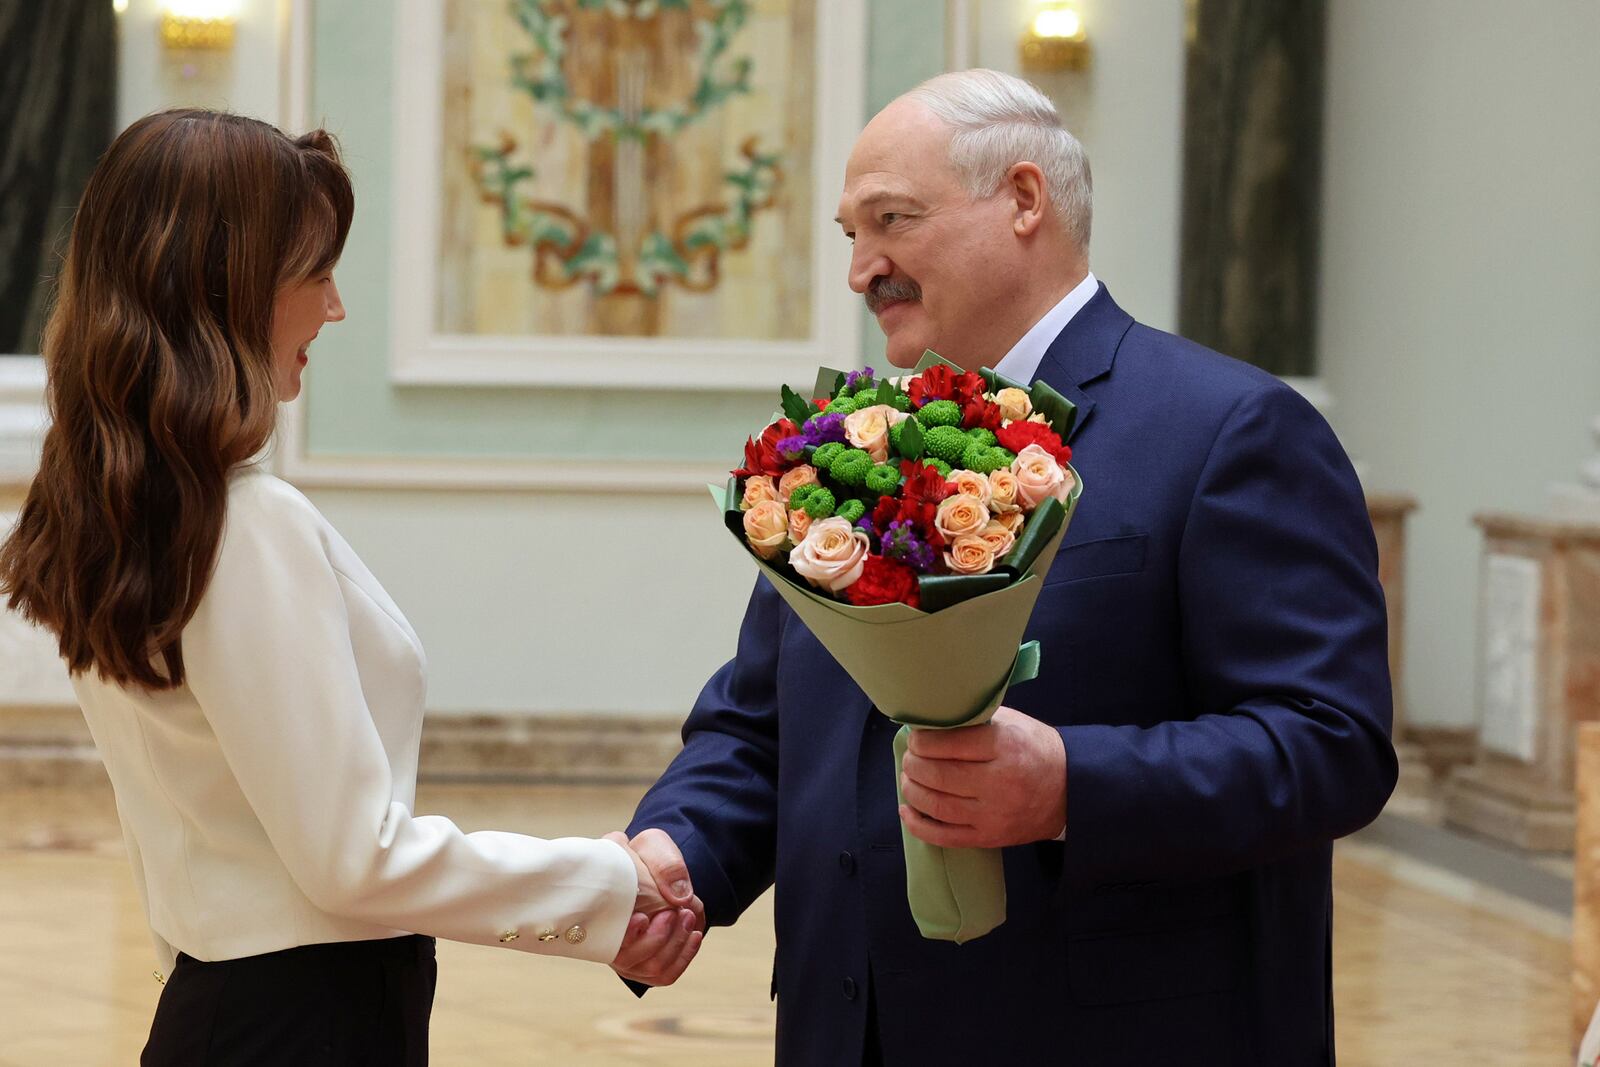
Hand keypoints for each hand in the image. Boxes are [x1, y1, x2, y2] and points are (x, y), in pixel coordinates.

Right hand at [606, 829, 704, 985]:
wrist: (656, 868)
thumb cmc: (647, 856)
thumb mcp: (654, 845)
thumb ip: (664, 863)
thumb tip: (679, 897)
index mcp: (598, 911)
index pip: (603, 939)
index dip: (624, 935)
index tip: (643, 918)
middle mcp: (607, 941)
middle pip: (629, 960)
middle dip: (659, 938)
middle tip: (677, 911)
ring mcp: (627, 956)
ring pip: (652, 969)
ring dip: (675, 945)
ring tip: (687, 915)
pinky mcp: (647, 964)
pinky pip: (666, 974)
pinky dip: (684, 956)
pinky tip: (693, 934)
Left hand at [898, 705, 1066, 848]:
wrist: (1071, 790)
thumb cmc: (1035, 749)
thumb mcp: (1013, 723)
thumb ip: (975, 719)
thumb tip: (931, 719)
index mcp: (1004, 747)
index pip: (949, 743)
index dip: (922, 741)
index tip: (915, 737)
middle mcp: (998, 782)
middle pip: (938, 775)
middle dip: (913, 764)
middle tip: (909, 757)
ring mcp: (993, 815)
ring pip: (937, 805)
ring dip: (912, 790)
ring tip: (908, 778)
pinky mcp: (989, 838)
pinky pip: (944, 836)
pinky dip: (918, 825)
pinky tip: (907, 810)